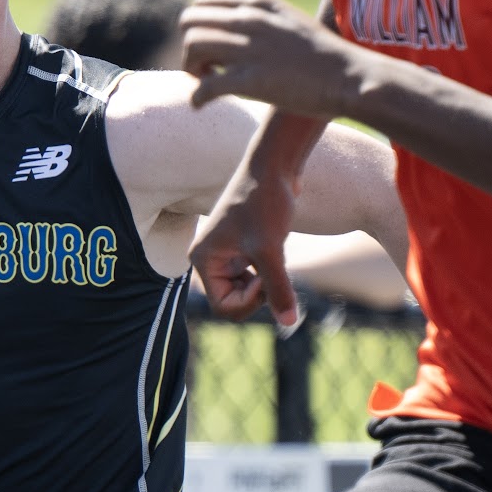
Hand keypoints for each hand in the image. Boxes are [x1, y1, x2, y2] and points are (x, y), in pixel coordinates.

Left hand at [180, 0, 360, 117]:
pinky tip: (200, 105)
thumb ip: (260, 21)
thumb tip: (234, 34)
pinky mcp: (251, 80)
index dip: (198, 25)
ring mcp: (250, 49)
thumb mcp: (288, 22)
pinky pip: (204, 86)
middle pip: (189, 22)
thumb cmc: (321, 56)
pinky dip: (196, 97)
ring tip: (205, 82)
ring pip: (191, 47)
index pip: (202, 2)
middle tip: (204, 66)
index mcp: (258, 3)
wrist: (349, 77)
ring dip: (190, 68)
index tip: (210, 46)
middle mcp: (250, 20)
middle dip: (189, 45)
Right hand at [189, 167, 301, 327]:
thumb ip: (278, 288)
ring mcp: (227, 254)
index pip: (224, 307)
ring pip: (247, 290)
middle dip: (259, 293)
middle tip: (276, 269)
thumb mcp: (270, 249)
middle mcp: (210, 259)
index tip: (268, 278)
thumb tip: (288, 323)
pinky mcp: (244, 248)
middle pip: (235, 302)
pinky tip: (278, 249)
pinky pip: (256, 276)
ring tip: (276, 255)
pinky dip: (270, 271)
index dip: (250, 301)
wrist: (275, 167)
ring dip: (267, 282)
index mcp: (203, 260)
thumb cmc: (265, 203)